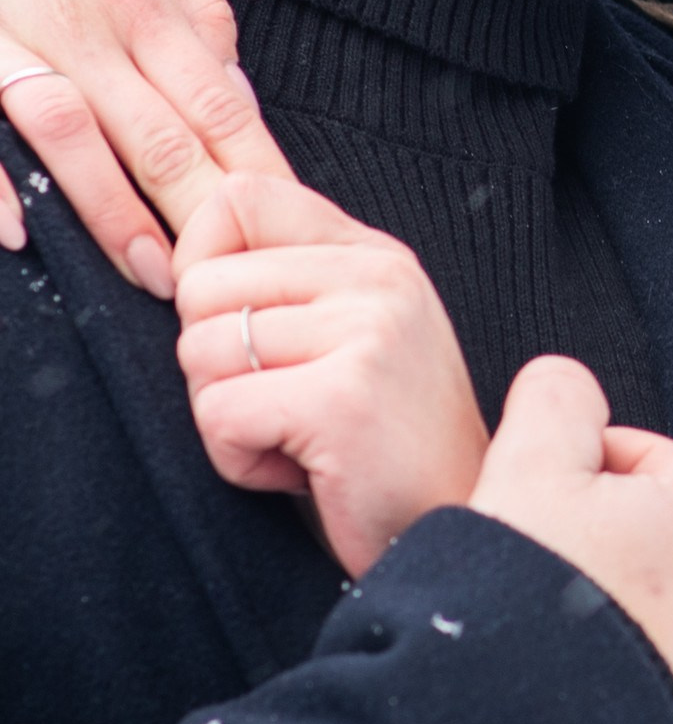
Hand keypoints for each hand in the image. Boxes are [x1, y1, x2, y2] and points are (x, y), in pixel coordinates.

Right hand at [0, 0, 290, 289]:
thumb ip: (198, 3)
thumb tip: (237, 87)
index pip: (215, 99)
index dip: (252, 167)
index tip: (284, 223)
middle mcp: (83, 22)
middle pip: (157, 131)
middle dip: (197, 212)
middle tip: (227, 277)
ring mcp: (12, 39)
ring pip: (73, 137)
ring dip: (114, 214)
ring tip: (151, 274)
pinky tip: (25, 233)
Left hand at [175, 173, 488, 576]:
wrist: (454, 527)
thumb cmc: (384, 446)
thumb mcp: (351, 337)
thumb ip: (284, 285)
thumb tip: (167, 263)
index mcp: (374, 253)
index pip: (240, 196)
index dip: (200, 260)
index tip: (232, 326)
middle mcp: (377, 278)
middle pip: (201, 287)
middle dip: (213, 365)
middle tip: (282, 406)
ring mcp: (367, 332)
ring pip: (200, 353)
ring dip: (227, 419)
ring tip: (298, 440)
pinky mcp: (342, 399)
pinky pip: (218, 415)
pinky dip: (240, 462)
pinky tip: (302, 471)